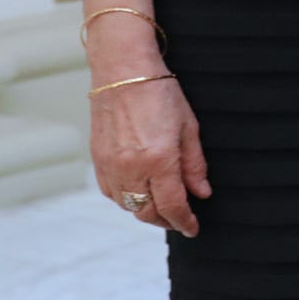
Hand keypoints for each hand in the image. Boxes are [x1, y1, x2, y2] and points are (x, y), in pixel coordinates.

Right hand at [88, 75, 208, 237]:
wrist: (123, 71)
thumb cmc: (159, 93)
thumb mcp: (188, 127)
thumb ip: (194, 165)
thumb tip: (201, 193)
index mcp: (158, 160)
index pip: (172, 205)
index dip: (184, 222)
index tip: (193, 228)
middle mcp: (130, 168)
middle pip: (147, 212)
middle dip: (165, 220)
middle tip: (179, 219)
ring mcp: (110, 165)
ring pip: (127, 205)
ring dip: (145, 211)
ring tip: (162, 207)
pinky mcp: (97, 159)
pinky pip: (111, 192)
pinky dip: (125, 199)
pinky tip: (138, 193)